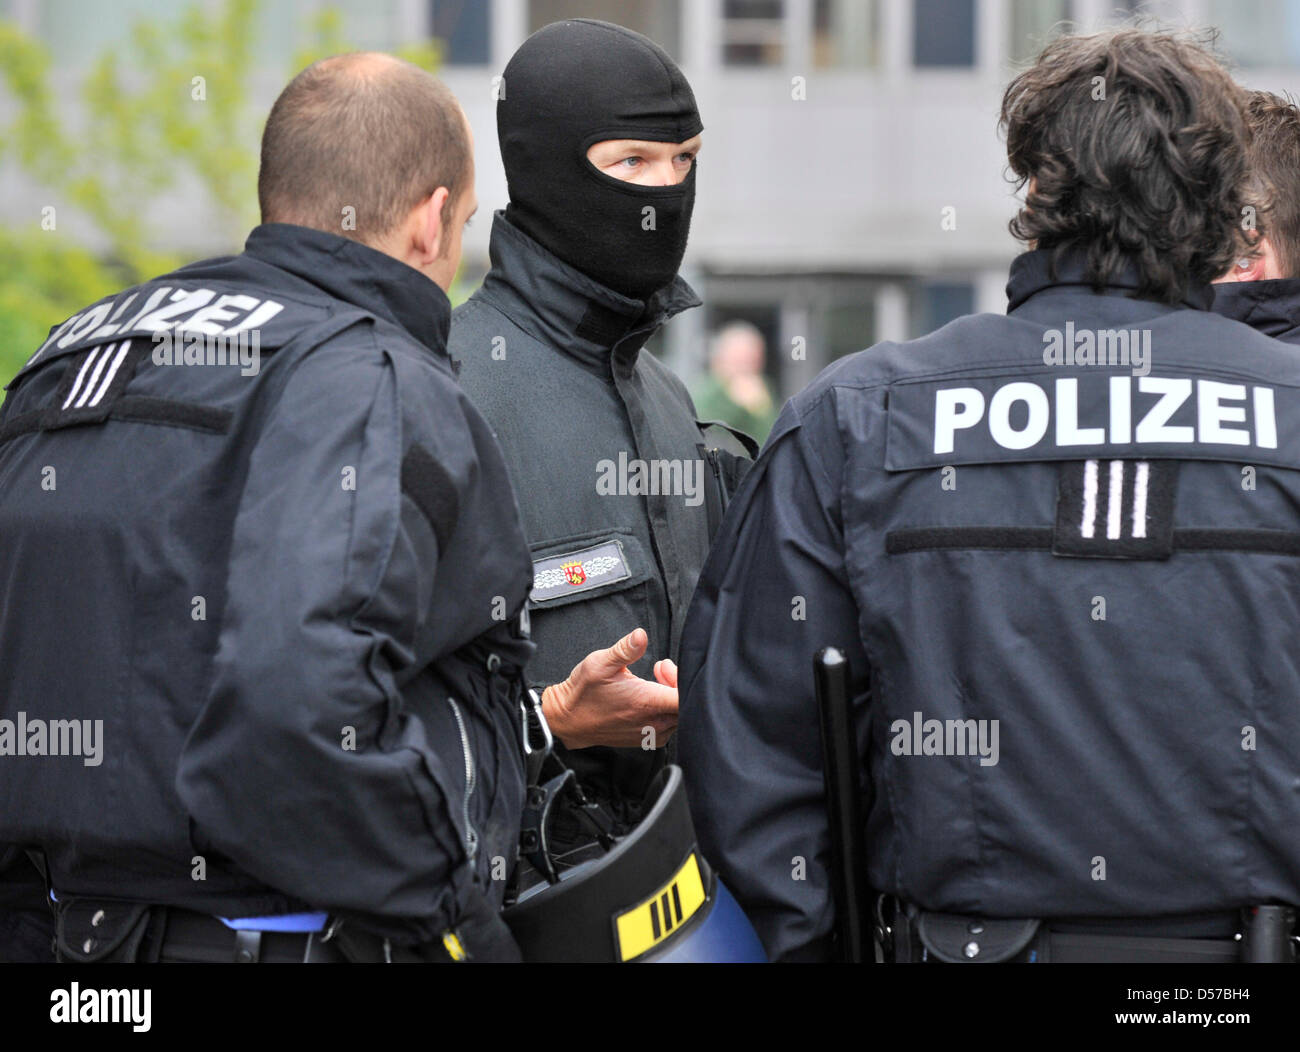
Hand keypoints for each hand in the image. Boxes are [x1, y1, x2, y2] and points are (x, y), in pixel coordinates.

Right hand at [541, 628, 677, 749]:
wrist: (567, 720)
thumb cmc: (583, 693)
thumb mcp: (600, 662)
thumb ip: (625, 649)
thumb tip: (641, 635)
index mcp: (645, 702)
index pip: (685, 696)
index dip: (683, 678)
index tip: (664, 666)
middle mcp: (652, 721)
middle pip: (686, 704)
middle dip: (676, 682)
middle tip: (659, 668)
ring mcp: (650, 733)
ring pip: (678, 716)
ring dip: (671, 697)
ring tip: (653, 682)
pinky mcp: (646, 739)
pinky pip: (670, 726)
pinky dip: (666, 711)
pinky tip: (650, 699)